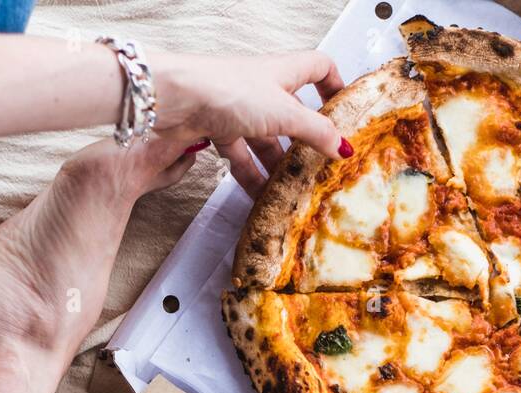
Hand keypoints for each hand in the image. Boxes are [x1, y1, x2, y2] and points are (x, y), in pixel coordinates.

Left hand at [153, 50, 346, 197]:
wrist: (174, 100)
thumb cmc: (228, 90)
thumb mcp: (284, 113)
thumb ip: (316, 132)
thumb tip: (343, 146)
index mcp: (282, 72)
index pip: (317, 67)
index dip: (334, 84)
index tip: (345, 108)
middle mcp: (261, 88)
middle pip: (292, 113)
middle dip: (306, 140)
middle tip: (320, 165)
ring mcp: (237, 110)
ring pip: (265, 140)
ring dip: (277, 165)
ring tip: (292, 190)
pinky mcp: (216, 129)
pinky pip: (240, 156)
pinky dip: (250, 176)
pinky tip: (260, 196)